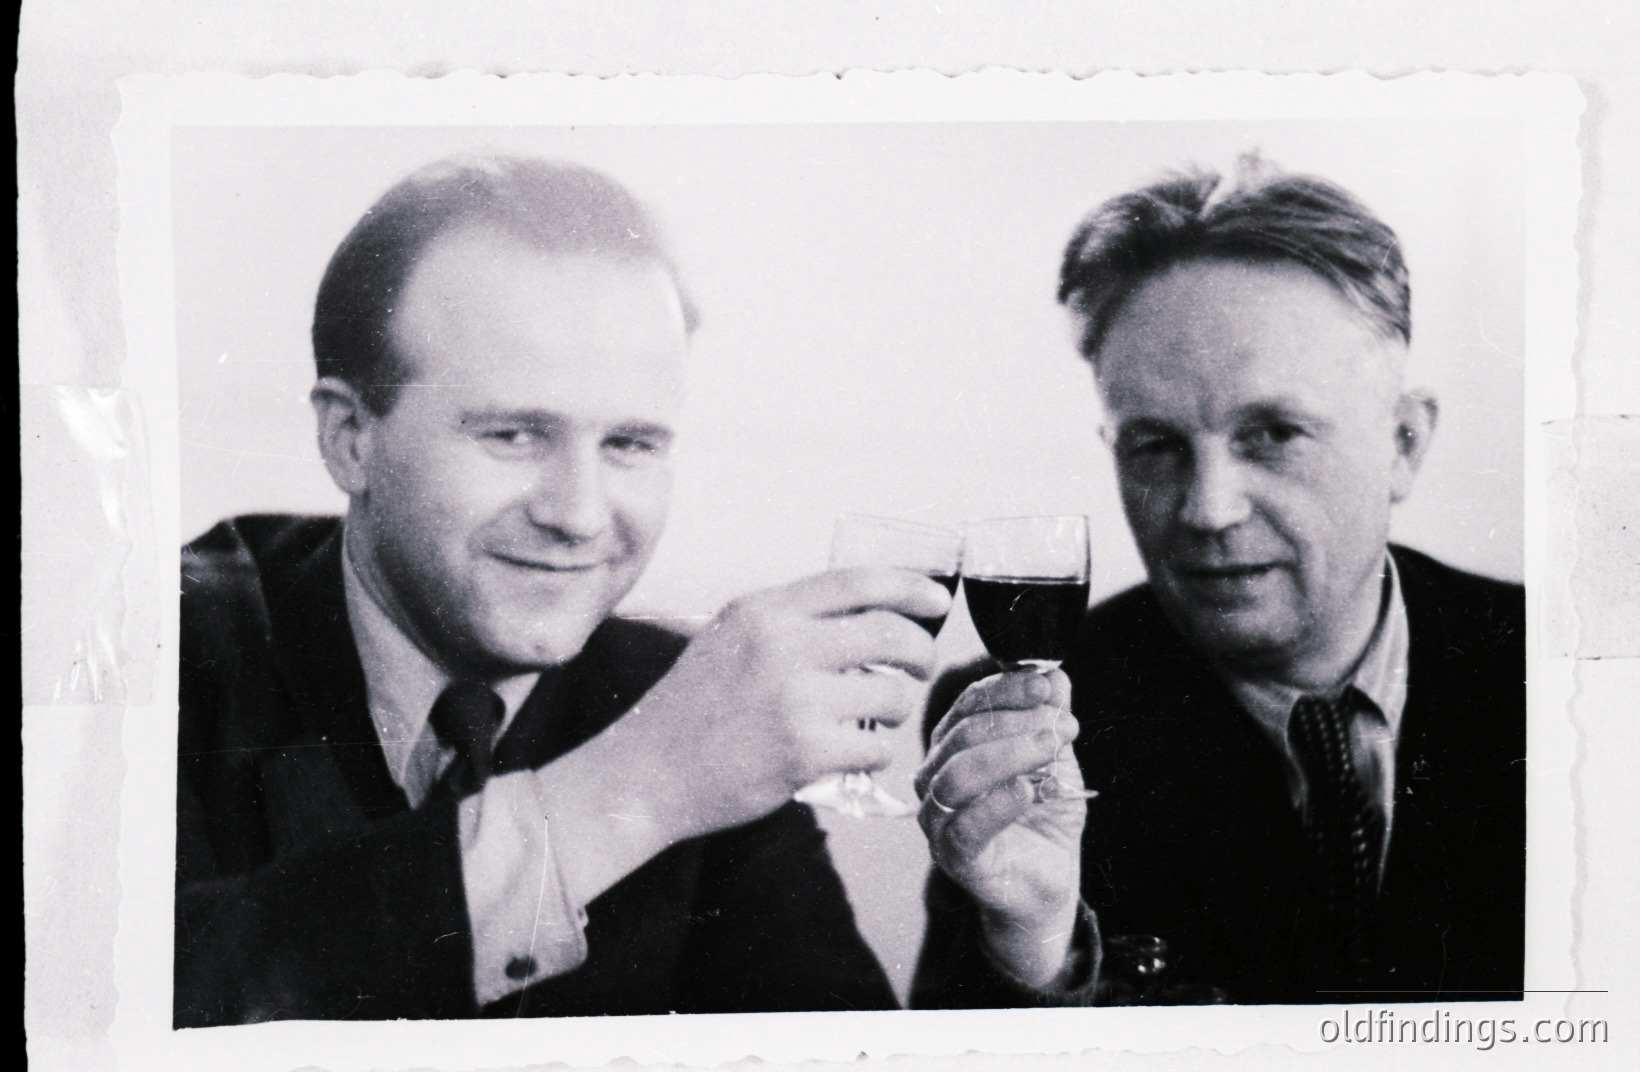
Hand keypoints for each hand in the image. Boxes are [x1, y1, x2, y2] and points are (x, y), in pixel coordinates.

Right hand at [542, 567, 949, 870]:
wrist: (647, 774)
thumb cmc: (691, 709)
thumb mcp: (729, 637)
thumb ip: (788, 621)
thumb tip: (866, 613)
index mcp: (764, 610)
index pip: (857, 582)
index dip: (909, 587)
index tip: (936, 602)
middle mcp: (781, 645)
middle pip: (890, 633)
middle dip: (921, 651)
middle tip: (919, 666)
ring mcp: (795, 699)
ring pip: (892, 694)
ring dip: (896, 709)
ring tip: (873, 718)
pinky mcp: (806, 752)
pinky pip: (877, 747)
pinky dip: (874, 753)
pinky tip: (850, 755)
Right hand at [916, 669, 1086, 987]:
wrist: (1048, 880)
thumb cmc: (1044, 817)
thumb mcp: (1056, 760)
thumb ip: (1050, 719)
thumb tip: (1054, 674)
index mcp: (954, 745)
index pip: (970, 704)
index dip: (1007, 690)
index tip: (1048, 687)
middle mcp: (936, 776)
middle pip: (963, 735)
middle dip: (1016, 722)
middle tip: (1064, 726)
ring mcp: (939, 818)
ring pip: (957, 775)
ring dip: (1007, 754)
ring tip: (1049, 749)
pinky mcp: (953, 857)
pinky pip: (964, 826)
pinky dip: (996, 804)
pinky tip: (1027, 791)